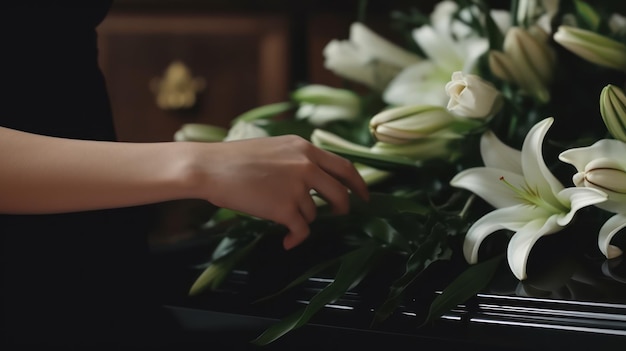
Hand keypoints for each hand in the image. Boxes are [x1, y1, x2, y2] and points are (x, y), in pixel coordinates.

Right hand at [188, 135, 368, 248]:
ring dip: (301, 219)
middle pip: (340, 193)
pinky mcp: (285, 208)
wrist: (210, 168)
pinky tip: (288, 242)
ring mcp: (297, 187)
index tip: (364, 195)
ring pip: (314, 214)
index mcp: (305, 148)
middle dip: (343, 208)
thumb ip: (297, 159)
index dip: (359, 183)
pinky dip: (296, 239)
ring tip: (280, 216)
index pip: (344, 166)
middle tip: (341, 214)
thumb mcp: (275, 148)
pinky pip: (302, 231)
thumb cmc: (234, 159)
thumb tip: (315, 179)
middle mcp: (306, 165)